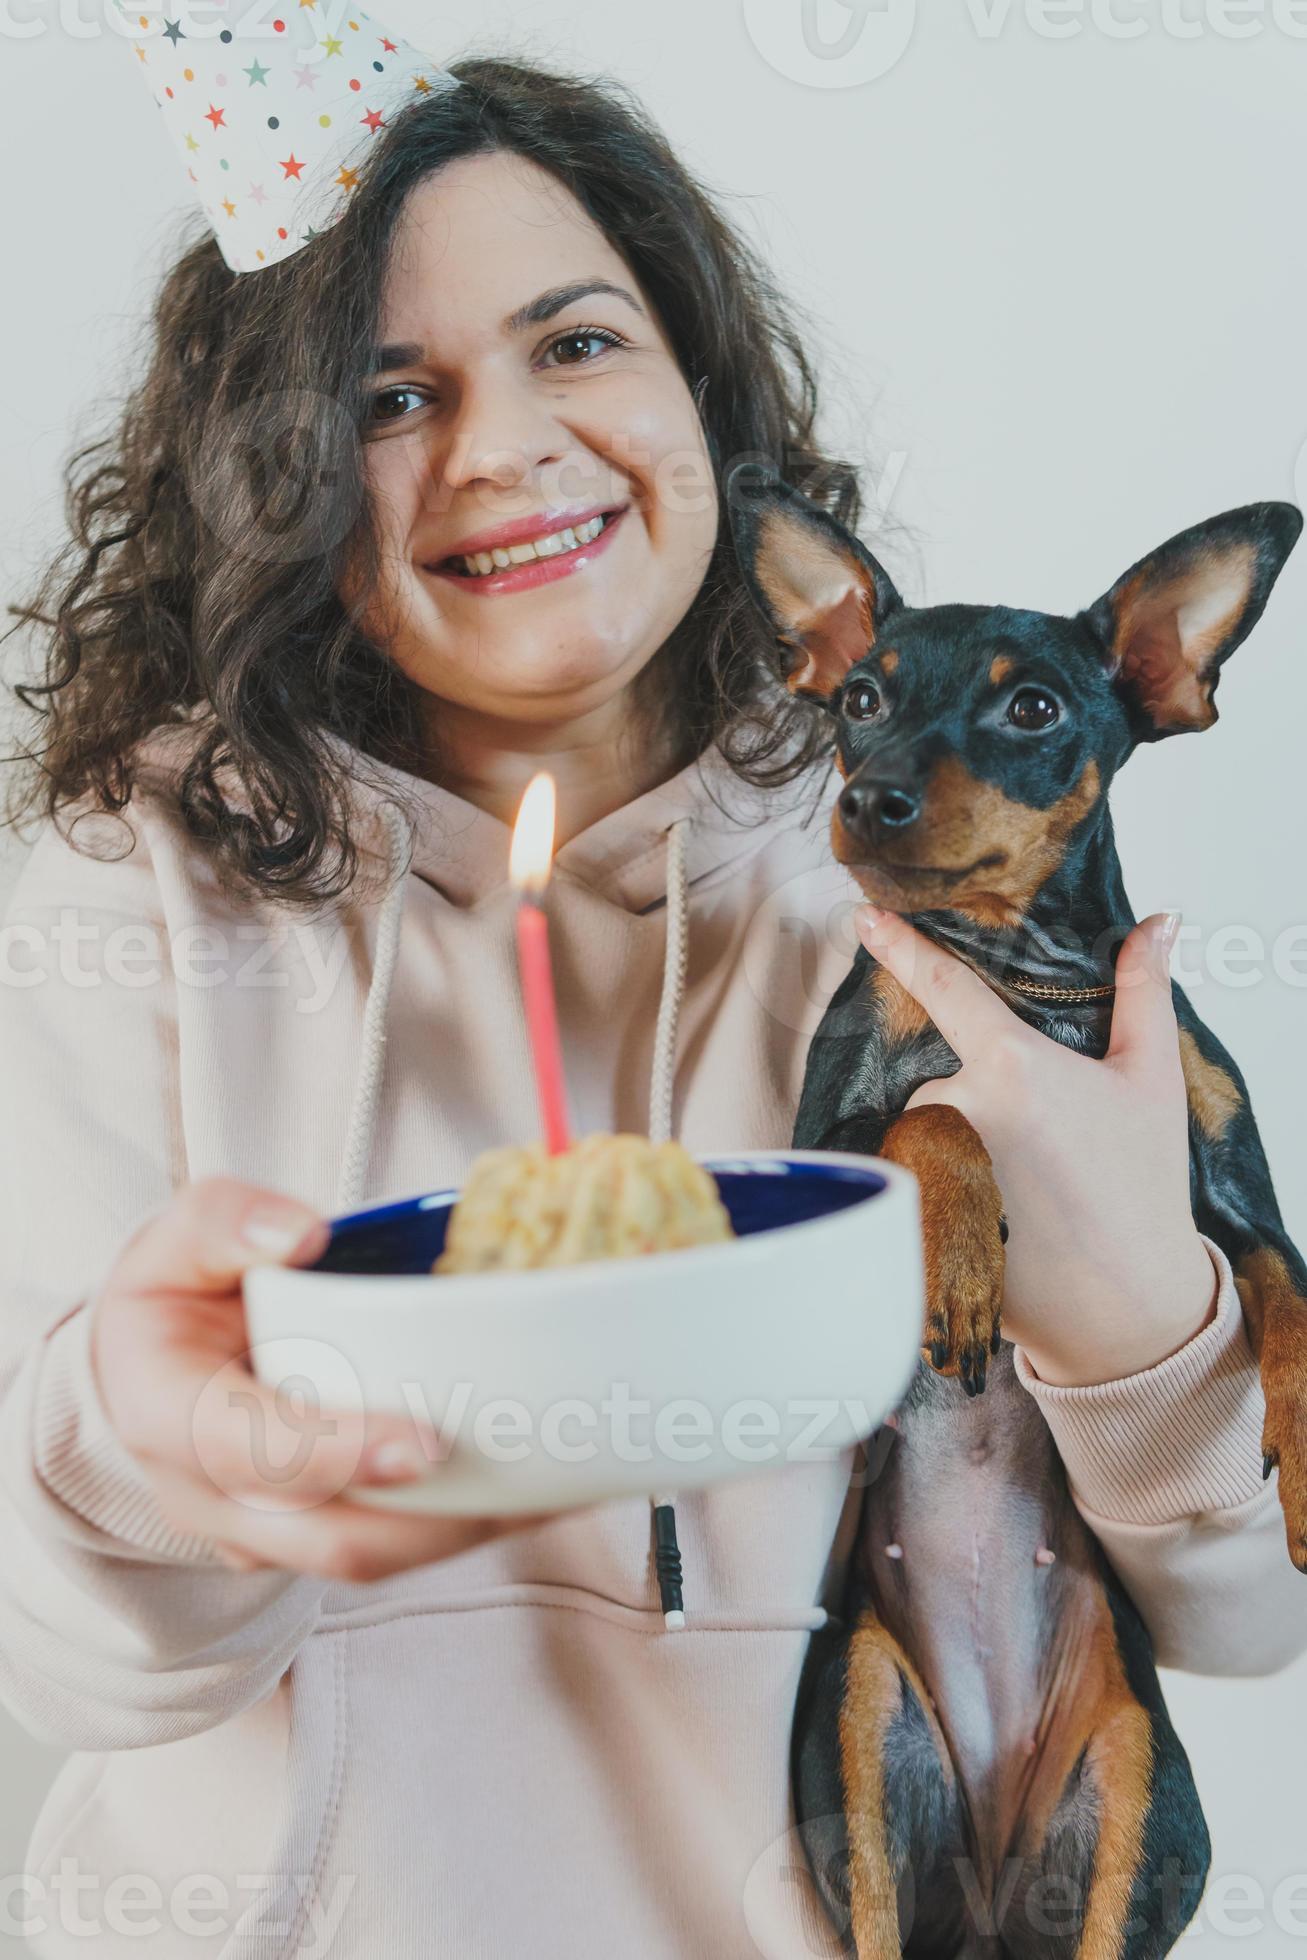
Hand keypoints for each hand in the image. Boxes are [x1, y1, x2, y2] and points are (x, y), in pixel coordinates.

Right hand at [90, 1176, 560, 1579]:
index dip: (337, 1453)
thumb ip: (225, 1222)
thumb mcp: (176, 1239)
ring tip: (555, 1484)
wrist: (150, 1366)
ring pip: (373, 1557)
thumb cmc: (175, 1296)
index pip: (247, 1450)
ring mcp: (263, 1533)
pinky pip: (393, 1549)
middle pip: (328, 1536)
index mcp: (167, 1412)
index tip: (424, 1441)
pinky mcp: (313, 1537)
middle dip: (433, 1518)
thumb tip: (302, 1234)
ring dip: (469, 1530)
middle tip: (522, 1475)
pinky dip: (468, 1524)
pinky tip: (540, 1488)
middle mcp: (210, 1496)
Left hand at [853, 906, 1218, 1386]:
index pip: (946, 988)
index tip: (863, 916)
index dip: (901, 946)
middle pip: (941, 1080)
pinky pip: (913, 1178)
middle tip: (1041, 1151)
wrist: (1125, 1306)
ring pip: (926, 1131)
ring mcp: (931, 1164)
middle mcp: (961, 1109)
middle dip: (978, 1104)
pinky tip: (994, 1220)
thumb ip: (1144, 993)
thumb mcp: (1152, 1081)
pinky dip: (944, 1191)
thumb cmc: (1142, 1188)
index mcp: (1013, 1066)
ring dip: (959, 1149)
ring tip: (1021, 1193)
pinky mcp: (914, 1214)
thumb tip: (1158, 923)